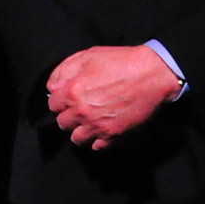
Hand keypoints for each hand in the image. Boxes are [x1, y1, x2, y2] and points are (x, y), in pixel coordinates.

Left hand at [45, 45, 181, 150]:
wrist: (152, 74)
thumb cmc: (121, 62)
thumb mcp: (87, 56)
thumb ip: (64, 70)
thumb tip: (52, 86)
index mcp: (72, 92)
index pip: (53, 105)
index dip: (59, 101)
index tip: (66, 100)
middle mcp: (82, 112)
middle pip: (62, 124)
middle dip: (68, 116)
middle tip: (78, 110)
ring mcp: (98, 126)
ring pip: (77, 139)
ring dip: (80, 131)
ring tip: (88, 123)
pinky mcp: (115, 136)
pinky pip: (97, 147)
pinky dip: (97, 141)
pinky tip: (101, 130)